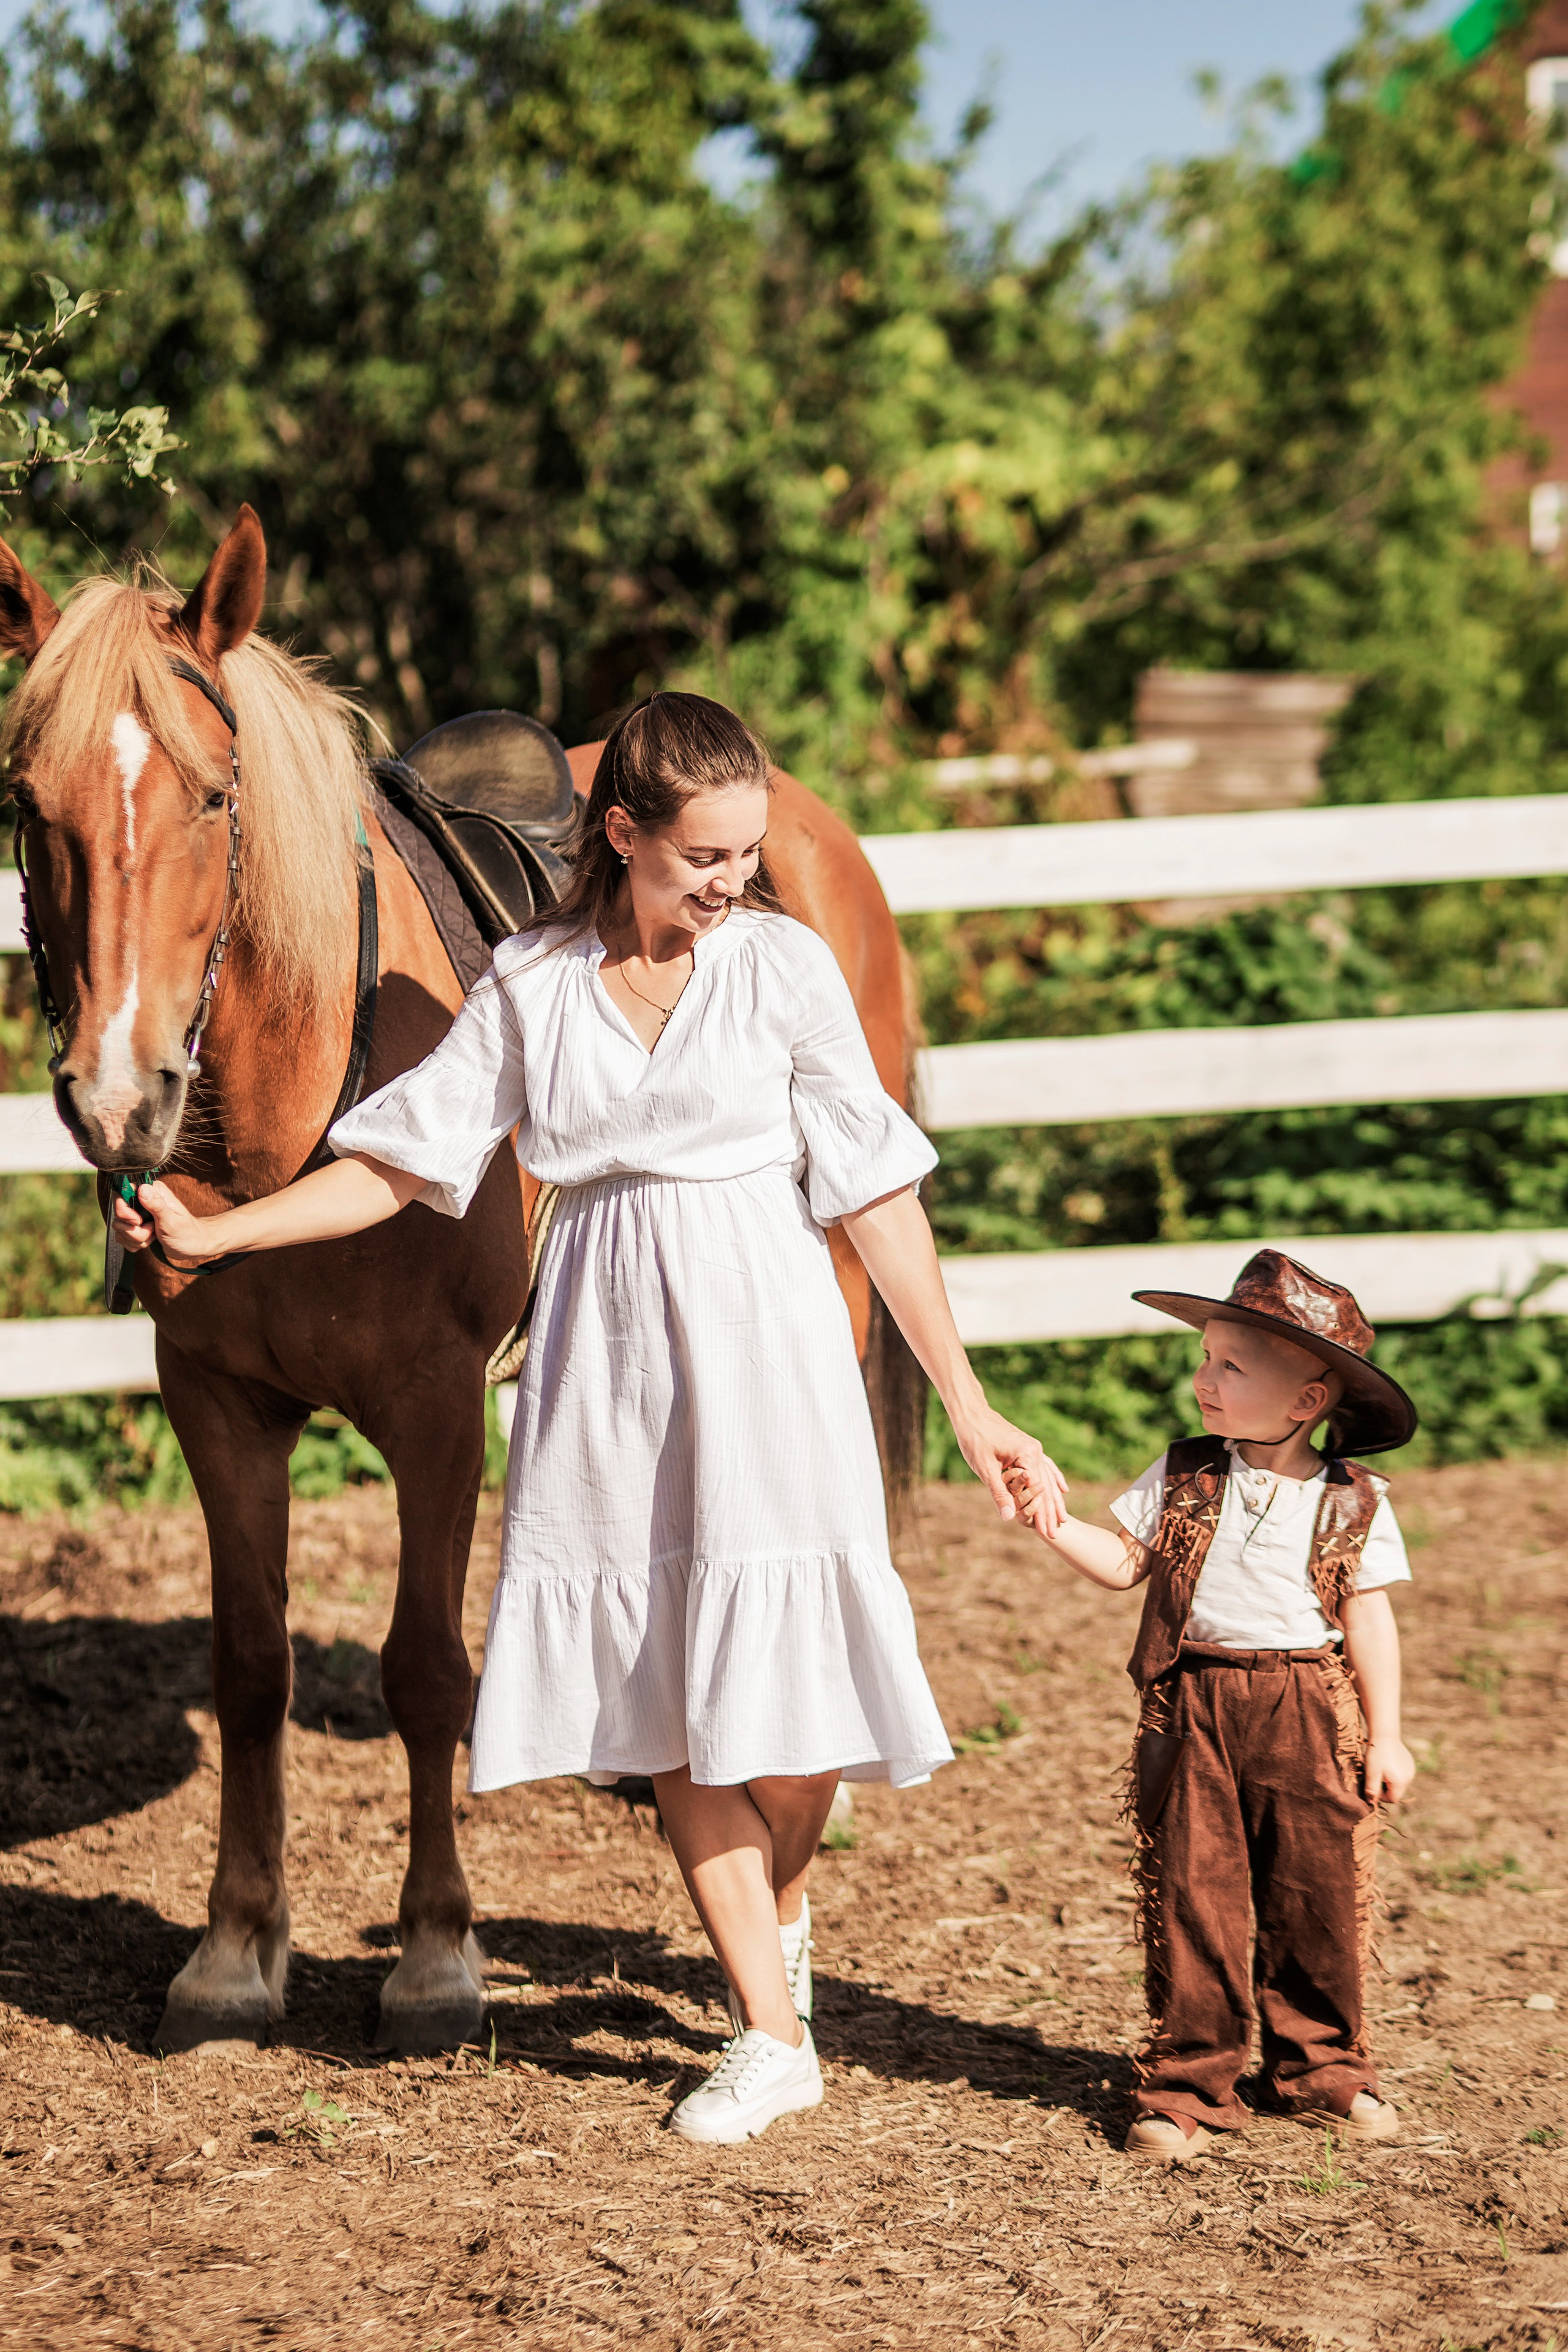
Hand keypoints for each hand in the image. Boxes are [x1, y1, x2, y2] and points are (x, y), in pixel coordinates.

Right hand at [111, 1179, 222, 1268]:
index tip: (138, 1222)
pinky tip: (149, 1242)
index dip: (125, 1211)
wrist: (193, 1247)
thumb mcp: (172, 1221)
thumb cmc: (187, 1233)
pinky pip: (122, 1238)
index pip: (122, 1194)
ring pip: (120, 1228)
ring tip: (153, 1237)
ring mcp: (138, 1215)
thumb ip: (156, 1205)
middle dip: (133, 1230)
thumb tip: (142, 1189)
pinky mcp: (136, 1228)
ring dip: (136, 1239)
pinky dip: (135, 1244)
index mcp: (152, 1192)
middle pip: (119, 1215)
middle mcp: (142, 1200)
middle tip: (152, 1232)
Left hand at [952, 1406, 1066, 1536]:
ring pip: (1047, 1478)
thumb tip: (1009, 1517)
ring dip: (1054, 1499)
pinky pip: (1045, 1466)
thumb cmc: (975, 1438)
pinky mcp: (1027, 1446)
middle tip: (1054, 1533)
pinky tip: (1062, 1488)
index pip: (1038, 1492)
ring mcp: (1033, 1448)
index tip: (1046, 1533)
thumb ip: (999, 1494)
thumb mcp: (985, 1468)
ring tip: (1062, 1518)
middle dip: (1049, 1512)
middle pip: (1046, 1487)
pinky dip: (1054, 1479)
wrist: (972, 1412)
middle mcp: (1035, 1451)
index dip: (1041, 1514)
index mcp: (1027, 1455)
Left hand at [1363, 1737, 1415, 1805]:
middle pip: (1397, 1792)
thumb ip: (1372, 1790)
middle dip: (1385, 1788)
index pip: (1392, 1799)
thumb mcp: (1371, 1773)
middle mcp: (1409, 1778)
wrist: (1384, 1734)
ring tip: (1381, 1769)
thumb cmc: (1376, 1754)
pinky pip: (1402, 1774)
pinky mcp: (1410, 1763)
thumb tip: (1371, 1802)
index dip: (1381, 1796)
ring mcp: (1411, 1770)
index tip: (1373, 1786)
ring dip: (1389, 1781)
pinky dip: (1394, 1773)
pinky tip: (1386, 1763)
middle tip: (1375, 1776)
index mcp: (1400, 1782)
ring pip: (1399, 1783)